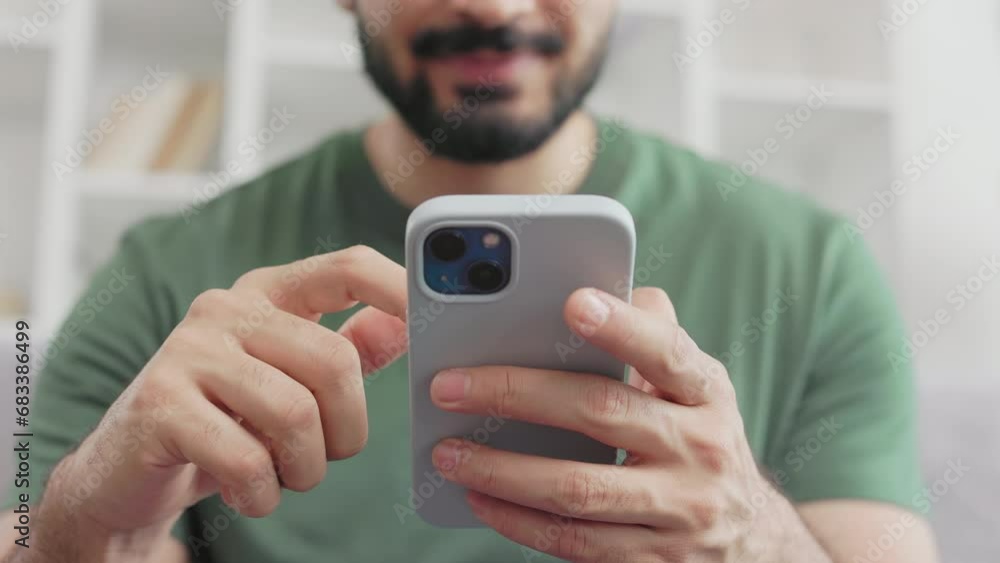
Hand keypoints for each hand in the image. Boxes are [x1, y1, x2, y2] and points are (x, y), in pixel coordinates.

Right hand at [55, 246, 407, 535]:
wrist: (124, 470)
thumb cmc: (224, 421)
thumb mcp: (288, 379)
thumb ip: (348, 348)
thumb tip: (408, 324)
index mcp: (267, 293)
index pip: (347, 268)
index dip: (400, 290)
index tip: (434, 324)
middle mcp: (226, 308)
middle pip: (335, 361)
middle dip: (347, 430)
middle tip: (326, 455)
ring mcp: (188, 351)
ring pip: (296, 414)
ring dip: (305, 468)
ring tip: (283, 475)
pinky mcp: (159, 403)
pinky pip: (249, 459)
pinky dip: (262, 493)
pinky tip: (247, 491)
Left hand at [429, 287, 767, 561]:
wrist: (750, 541)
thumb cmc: (700, 443)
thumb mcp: (697, 391)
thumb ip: (655, 338)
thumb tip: (605, 289)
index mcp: (707, 394)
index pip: (666, 352)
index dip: (622, 328)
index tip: (573, 303)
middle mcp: (699, 451)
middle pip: (600, 413)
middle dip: (517, 395)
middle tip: (450, 386)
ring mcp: (677, 513)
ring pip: (577, 489)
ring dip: (501, 469)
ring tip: (448, 451)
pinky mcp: (649, 562)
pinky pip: (573, 542)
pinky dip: (518, 521)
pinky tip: (479, 498)